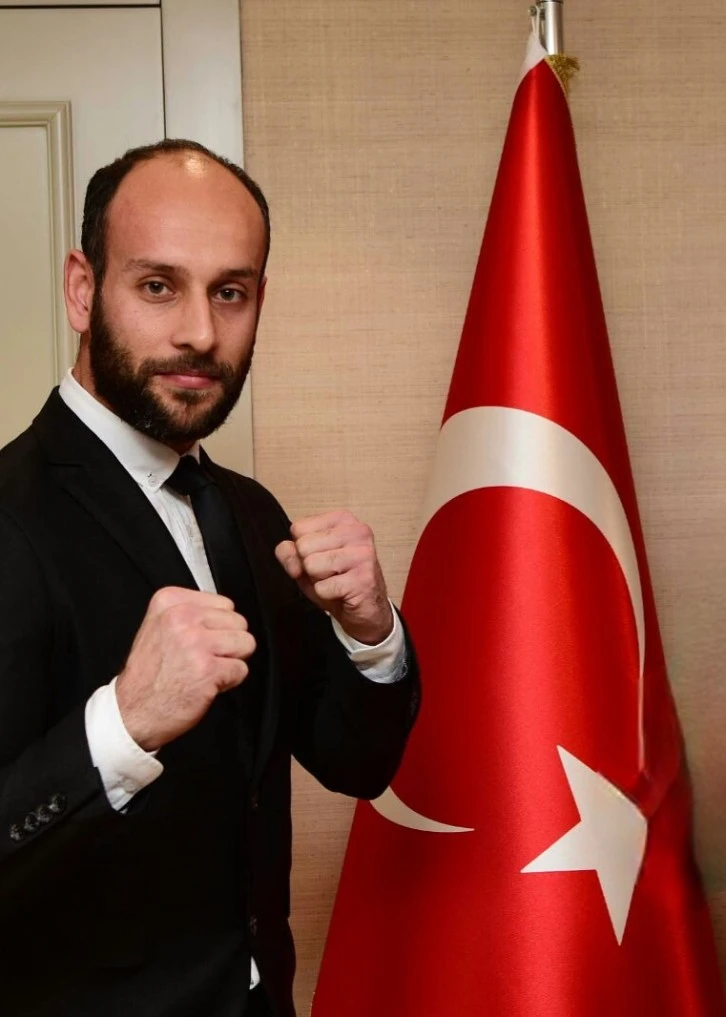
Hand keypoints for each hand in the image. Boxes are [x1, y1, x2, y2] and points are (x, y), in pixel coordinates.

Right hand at [116, 587, 255, 751]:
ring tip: (205, 670)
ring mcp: (195, 642)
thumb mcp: (158, 627)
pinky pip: (241, 669)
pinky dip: (229, 681)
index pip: (224, 604)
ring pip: (245, 643)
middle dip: (228, 643)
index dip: (217, 627)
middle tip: (202, 658)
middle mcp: (181, 617)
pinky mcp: (208, 669)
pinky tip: (205, 684)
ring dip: (231, 661)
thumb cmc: (148, 675)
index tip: (197, 641)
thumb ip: (191, 614)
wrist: (132, 712)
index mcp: (169, 602)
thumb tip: (227, 615)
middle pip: (238, 622)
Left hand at [275, 510, 393, 645]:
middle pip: (303, 546)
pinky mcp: (363, 579)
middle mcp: (357, 532)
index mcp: (343, 520)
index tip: (321, 558)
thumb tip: (291, 559)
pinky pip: (322, 587)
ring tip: (335, 581)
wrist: (366, 609)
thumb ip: (290, 553)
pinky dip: (326, 594)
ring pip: (311, 565)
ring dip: (318, 580)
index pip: (298, 528)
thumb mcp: (306, 562)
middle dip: (309, 566)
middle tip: (329, 573)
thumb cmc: (338, 581)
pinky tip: (341, 592)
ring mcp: (363, 554)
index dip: (301, 550)